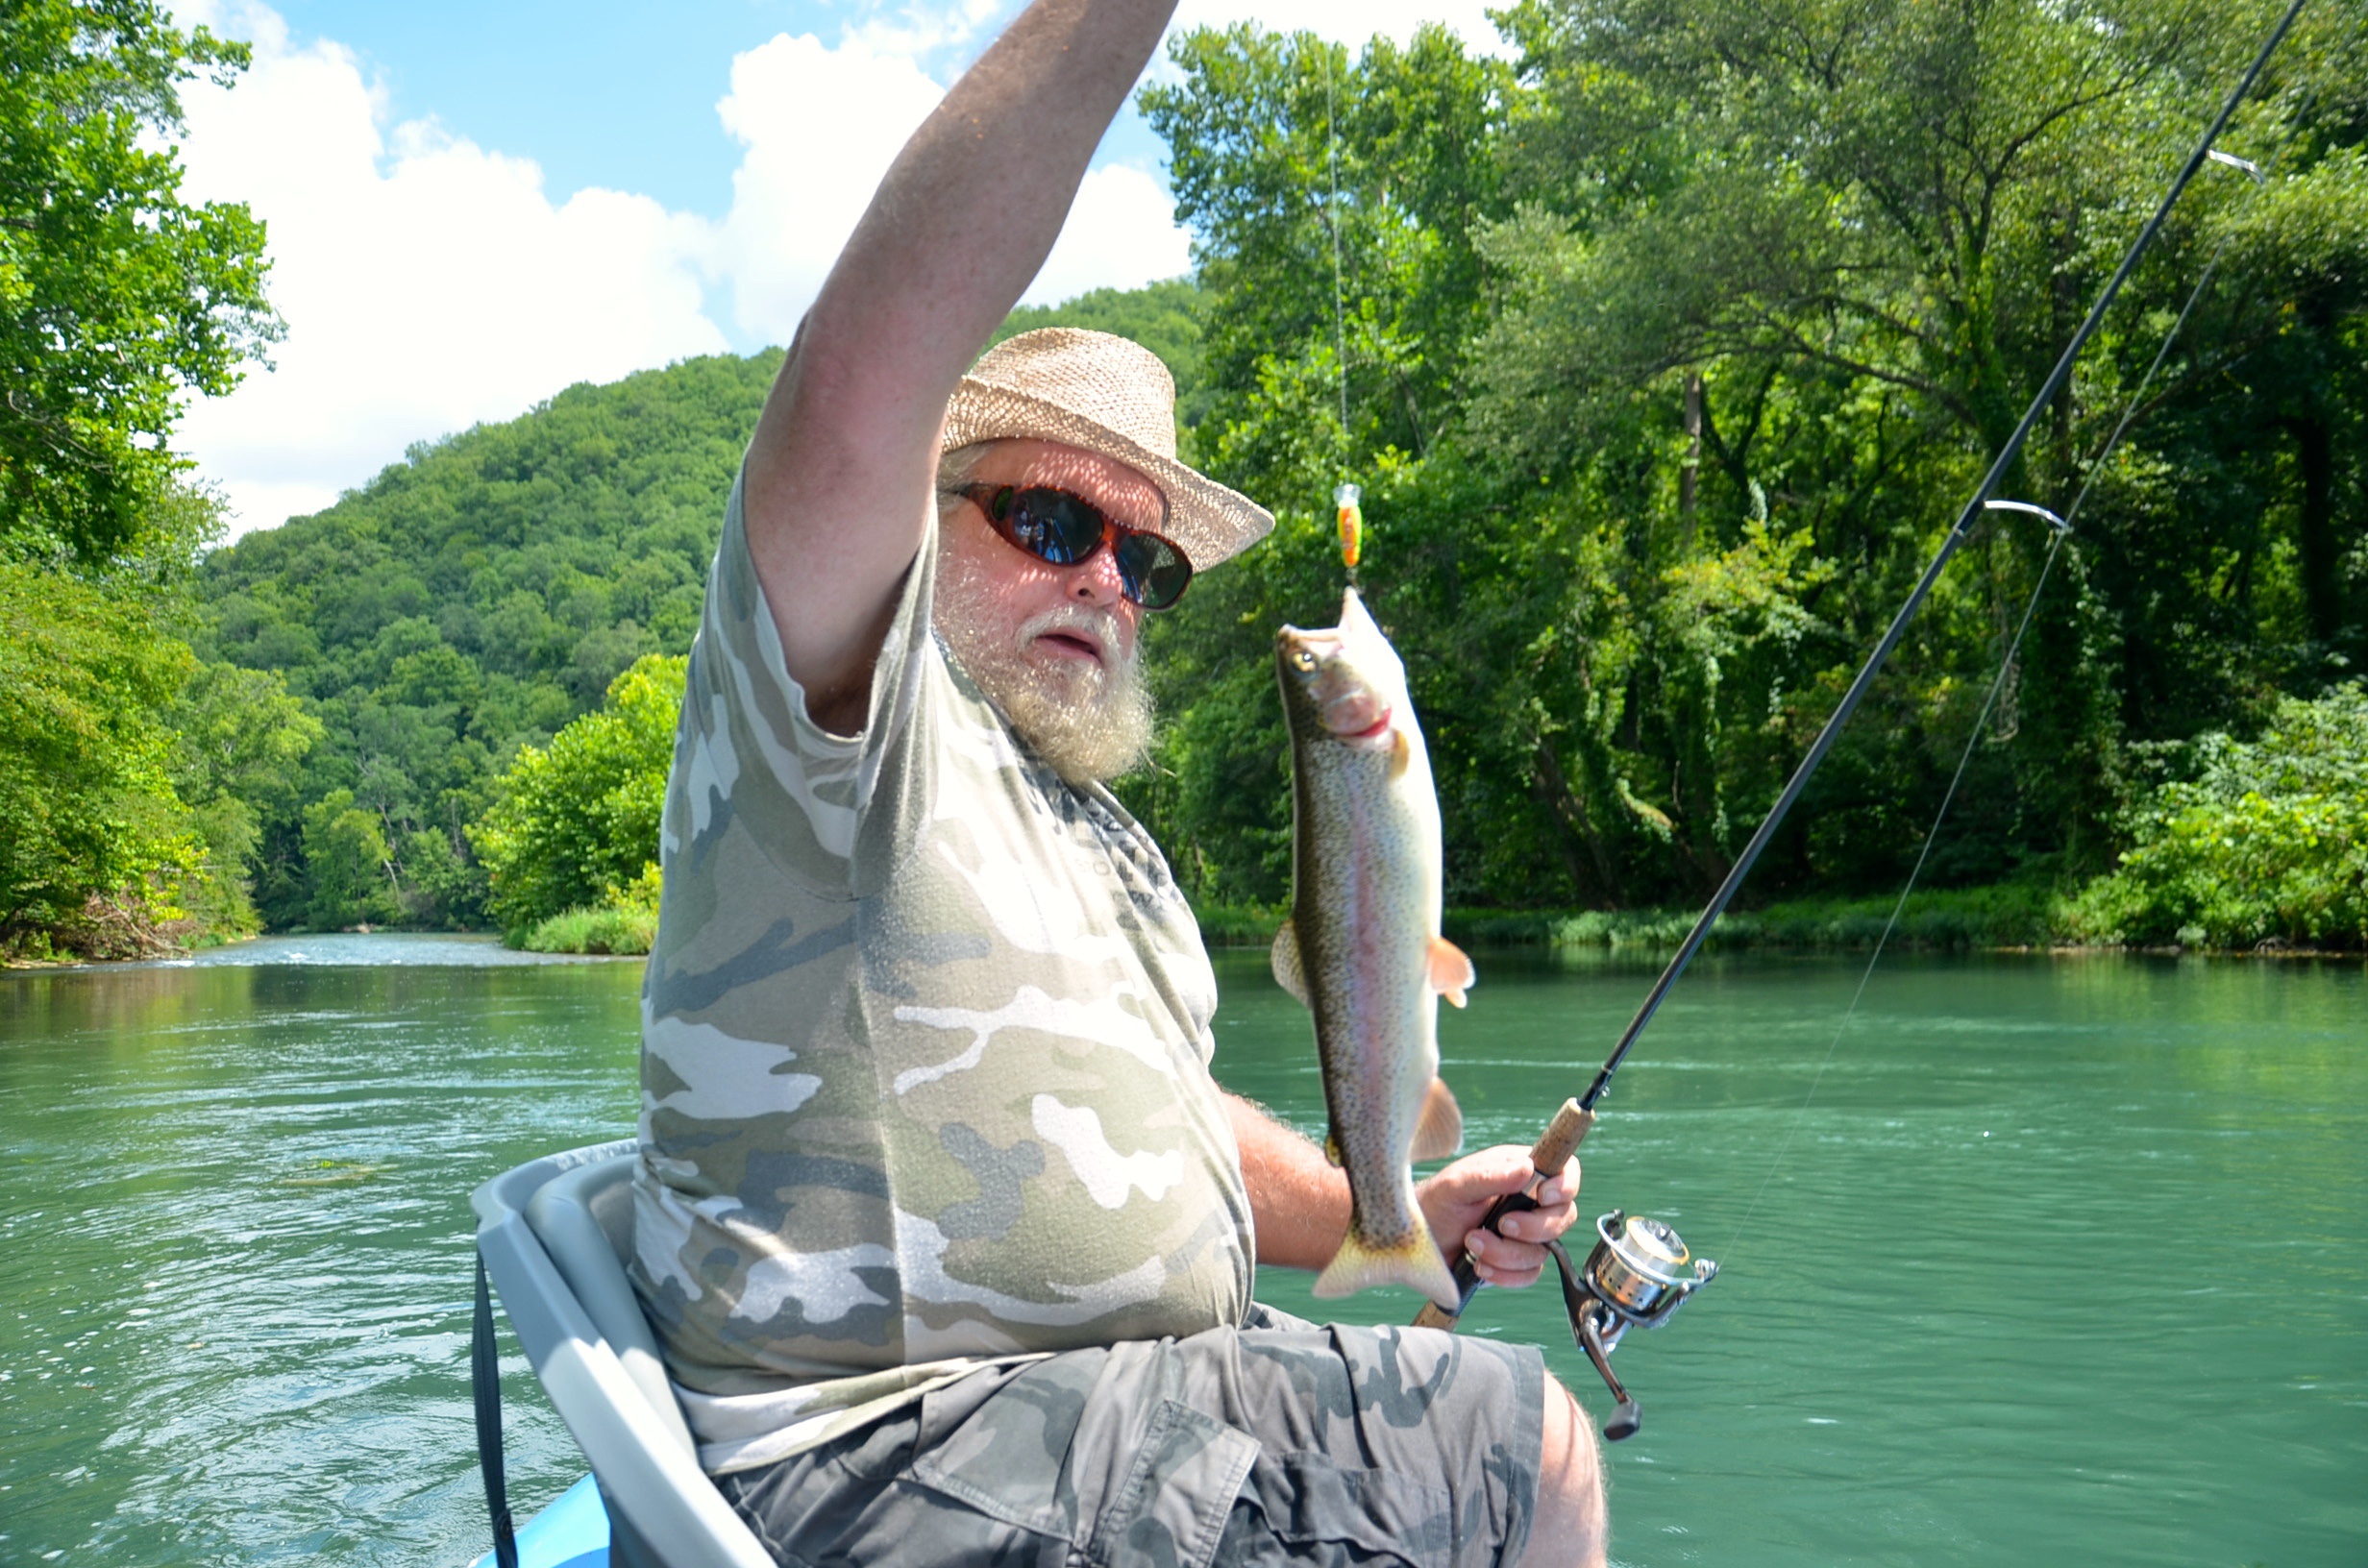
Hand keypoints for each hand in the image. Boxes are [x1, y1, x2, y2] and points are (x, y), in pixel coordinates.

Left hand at [1416, 1146, 1580, 1289]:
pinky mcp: (1515, 1262)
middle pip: (1563, 1216)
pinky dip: (1503, 1273)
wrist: (1418, 1240)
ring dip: (1506, 1252)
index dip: (1565, 1185)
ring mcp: (1525, 1234)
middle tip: (1501, 1225)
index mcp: (1520, 1172)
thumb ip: (1491, 1176)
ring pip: (1542, 1251)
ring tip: (1472, 1242)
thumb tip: (1528, 1169)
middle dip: (1533, 1228)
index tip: (1543, 1197)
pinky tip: (1479, 1264)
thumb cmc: (1435, 1202)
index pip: (1565, 1172)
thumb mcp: (1457, 1184)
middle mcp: (1528, 1202)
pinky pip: (1529, 1274)